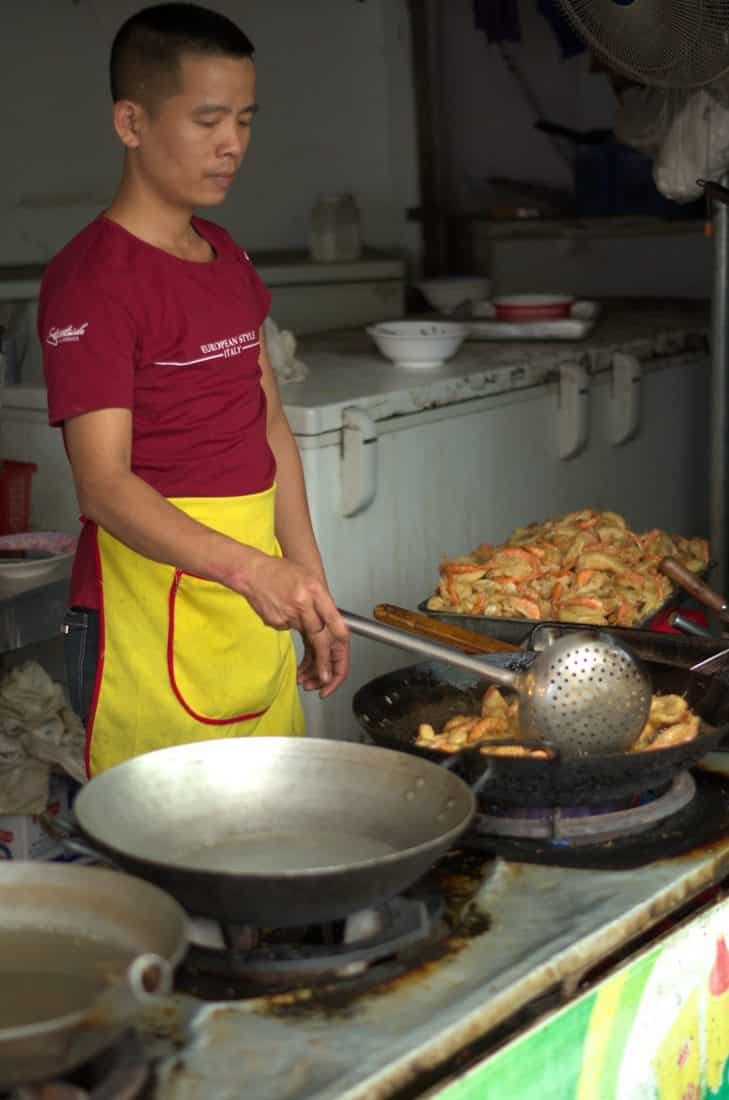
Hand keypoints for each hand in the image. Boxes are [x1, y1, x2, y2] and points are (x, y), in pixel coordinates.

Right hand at [236, 553, 349, 691]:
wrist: (251, 570)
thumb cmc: (279, 571)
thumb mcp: (308, 578)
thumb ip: (321, 600)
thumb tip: (332, 623)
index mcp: (316, 590)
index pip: (335, 621)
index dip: (339, 643)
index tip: (340, 659)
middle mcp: (304, 602)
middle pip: (319, 637)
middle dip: (323, 662)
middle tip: (324, 678)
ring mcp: (289, 612)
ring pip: (303, 632)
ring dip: (303, 637)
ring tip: (298, 643)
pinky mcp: (275, 621)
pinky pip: (287, 628)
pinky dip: (287, 623)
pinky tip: (279, 609)